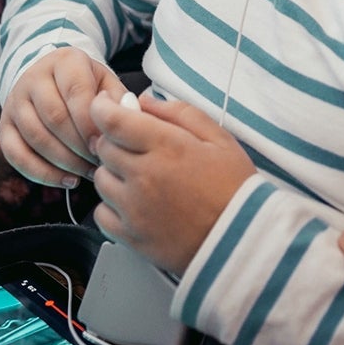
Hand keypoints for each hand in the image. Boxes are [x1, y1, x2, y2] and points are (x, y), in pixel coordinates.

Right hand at [0, 47, 126, 186]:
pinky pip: (16, 154)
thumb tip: (128, 117)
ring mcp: (15, 101)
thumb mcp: (106, 82)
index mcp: (65, 61)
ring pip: (35, 137)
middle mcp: (34, 78)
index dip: (91, 123)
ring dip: (64, 162)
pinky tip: (67, 179)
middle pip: (54, 117)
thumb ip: (119, 100)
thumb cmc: (86, 85)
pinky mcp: (4, 125)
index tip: (105, 143)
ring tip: (88, 172)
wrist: (52, 79)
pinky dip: (42, 173)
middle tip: (100, 162)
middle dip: (79, 146)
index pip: (76, 92)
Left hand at [88, 92, 255, 275]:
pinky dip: (111, 205)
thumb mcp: (219, 139)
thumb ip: (180, 113)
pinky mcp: (131, 237)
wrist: (243, 242)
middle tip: (136, 144)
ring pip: (100, 179)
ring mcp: (135, 209)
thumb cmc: (235, 190)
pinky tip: (134, 202)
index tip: (106, 105)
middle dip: (114, 139)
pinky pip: (100, 213)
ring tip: (141, 176)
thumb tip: (144, 102)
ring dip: (113, 171)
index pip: (112, 120)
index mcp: (167, 148)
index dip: (102, 107)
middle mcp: (144, 177)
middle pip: (104, 147)